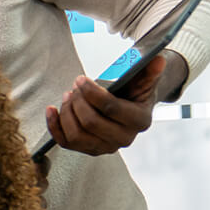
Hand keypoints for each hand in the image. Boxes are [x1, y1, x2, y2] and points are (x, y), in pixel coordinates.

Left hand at [43, 52, 184, 155]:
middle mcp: (124, 138)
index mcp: (139, 121)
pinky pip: (65, 143)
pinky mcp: (89, 150)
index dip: (92, 93)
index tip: (81, 79)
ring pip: (76, 135)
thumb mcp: (144, 80)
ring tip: (68, 95)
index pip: (111, 108)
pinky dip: (54, 126)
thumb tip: (158, 59)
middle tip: (74, 87)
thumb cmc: (134, 92)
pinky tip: (51, 110)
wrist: (130, 108)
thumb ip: (150, 71)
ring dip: (67, 112)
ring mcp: (105, 147)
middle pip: (91, 123)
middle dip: (78, 101)